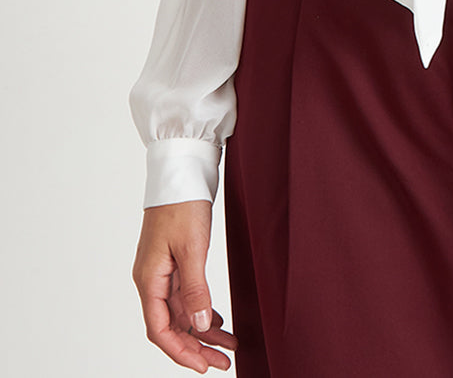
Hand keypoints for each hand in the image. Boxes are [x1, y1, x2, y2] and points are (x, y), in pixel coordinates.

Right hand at [132, 200, 237, 371]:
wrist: (182, 169)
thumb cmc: (182, 204)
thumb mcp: (193, 248)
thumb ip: (195, 289)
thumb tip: (199, 325)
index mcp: (149, 279)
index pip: (160, 330)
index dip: (182, 352)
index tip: (204, 366)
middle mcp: (152, 279)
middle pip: (172, 326)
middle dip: (196, 346)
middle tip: (223, 361)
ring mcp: (163, 270)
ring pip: (181, 311)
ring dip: (203, 330)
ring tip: (228, 345)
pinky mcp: (174, 259)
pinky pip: (186, 295)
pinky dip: (201, 309)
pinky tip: (216, 318)